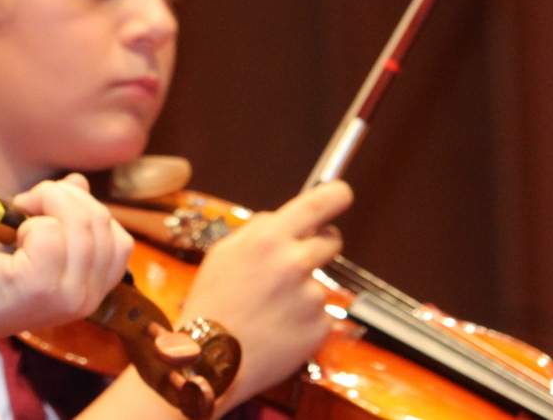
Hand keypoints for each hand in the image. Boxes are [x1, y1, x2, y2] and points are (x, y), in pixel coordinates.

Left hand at [0, 174, 132, 341]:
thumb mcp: (30, 236)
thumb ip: (61, 213)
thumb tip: (79, 181)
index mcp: (90, 290)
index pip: (120, 240)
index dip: (87, 211)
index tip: (45, 209)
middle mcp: (87, 299)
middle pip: (103, 223)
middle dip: (64, 198)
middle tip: (25, 206)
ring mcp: (68, 297)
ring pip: (83, 224)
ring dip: (47, 205)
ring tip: (18, 219)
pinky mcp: (42, 289)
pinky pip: (52, 234)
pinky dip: (30, 224)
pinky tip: (12, 238)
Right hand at [179, 180, 351, 403]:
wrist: (211, 360)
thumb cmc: (212, 301)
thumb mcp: (223, 252)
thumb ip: (257, 231)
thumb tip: (283, 219)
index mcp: (268, 239)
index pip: (319, 204)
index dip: (335, 195)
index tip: (341, 193)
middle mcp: (295, 263)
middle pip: (330, 240)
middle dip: (317, 244)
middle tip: (291, 263)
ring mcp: (312, 297)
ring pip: (319, 280)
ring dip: (303, 288)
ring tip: (271, 307)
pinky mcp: (321, 327)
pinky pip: (320, 313)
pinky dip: (305, 318)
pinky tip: (279, 326)